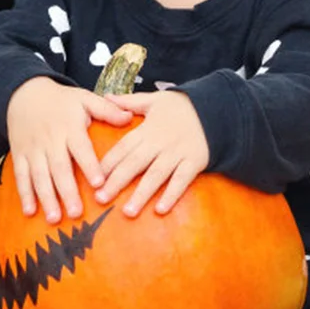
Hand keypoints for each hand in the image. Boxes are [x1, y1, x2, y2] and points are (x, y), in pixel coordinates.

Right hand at [6, 78, 131, 223]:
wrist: (24, 95)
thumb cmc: (61, 100)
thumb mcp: (84, 99)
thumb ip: (107, 110)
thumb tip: (130, 118)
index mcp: (69, 127)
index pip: (81, 148)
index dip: (89, 166)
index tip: (99, 184)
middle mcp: (50, 140)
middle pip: (59, 168)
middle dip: (67, 192)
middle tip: (76, 213)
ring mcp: (33, 149)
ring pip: (39, 176)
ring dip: (46, 198)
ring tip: (55, 219)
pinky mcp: (20, 155)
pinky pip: (21, 176)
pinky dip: (24, 195)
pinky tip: (30, 212)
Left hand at [96, 91, 209, 216]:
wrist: (216, 109)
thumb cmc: (182, 106)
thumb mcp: (154, 99)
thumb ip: (129, 101)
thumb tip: (106, 97)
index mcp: (147, 129)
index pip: (123, 147)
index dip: (108, 163)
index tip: (94, 179)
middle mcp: (160, 142)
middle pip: (135, 164)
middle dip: (117, 182)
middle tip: (101, 199)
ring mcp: (177, 153)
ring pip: (156, 176)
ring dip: (141, 194)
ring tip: (128, 212)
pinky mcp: (194, 162)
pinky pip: (181, 181)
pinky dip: (172, 195)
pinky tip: (160, 209)